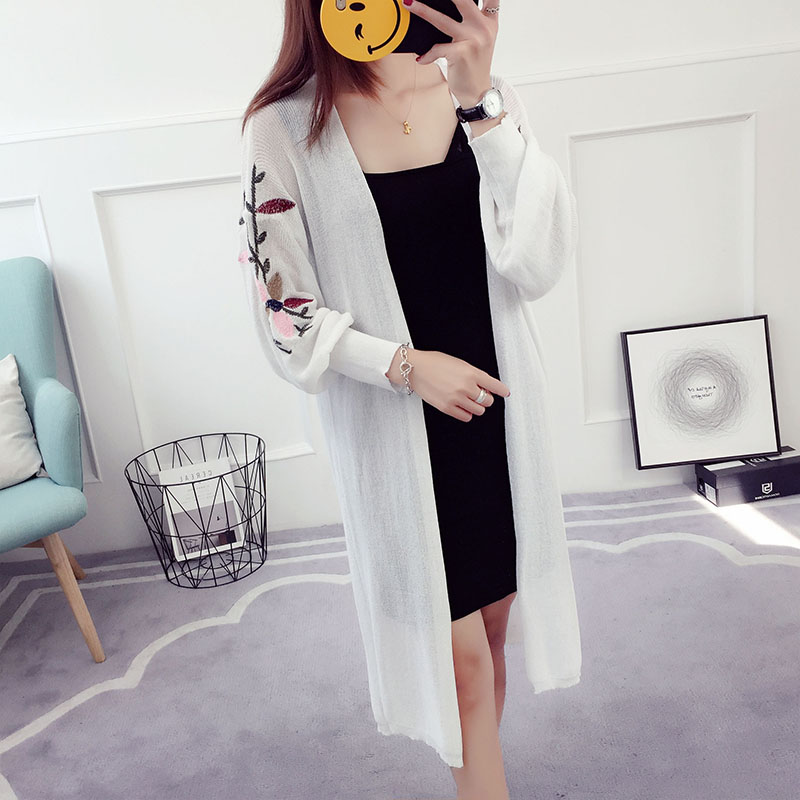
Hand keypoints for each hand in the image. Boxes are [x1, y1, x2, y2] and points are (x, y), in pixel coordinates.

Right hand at [387, 347, 510, 421]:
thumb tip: (486, 386)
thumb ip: (474, 375)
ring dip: (476, 407)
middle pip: (488, 401)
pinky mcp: (447, 408)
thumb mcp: (460, 363)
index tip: (505, 393)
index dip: (502, 390)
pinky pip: (466, 417)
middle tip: (479, 394)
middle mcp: (466, 387)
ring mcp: (456, 399)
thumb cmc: (435, 363)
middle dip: (485, 398)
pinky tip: (461, 406)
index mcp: (471, 373)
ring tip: (469, 400)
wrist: (415, 369)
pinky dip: (467, 413)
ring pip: (479, 411)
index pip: (495, 385)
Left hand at [402, 0, 496, 107]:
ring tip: (408, 3)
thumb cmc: (473, 64)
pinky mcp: (462, 53)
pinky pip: (438, 49)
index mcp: (489, 20)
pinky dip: (427, 54)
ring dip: (422, 10)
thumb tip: (448, 4)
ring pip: (442, 20)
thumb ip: (471, 19)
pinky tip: (420, 59)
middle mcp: (483, 26)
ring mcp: (473, 39)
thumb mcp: (478, 38)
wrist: (478, 92)